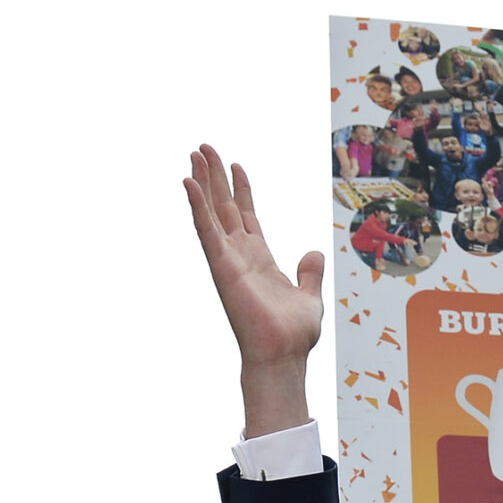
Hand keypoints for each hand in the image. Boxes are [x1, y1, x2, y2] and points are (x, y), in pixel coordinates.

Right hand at [181, 145, 324, 434]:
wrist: (283, 355)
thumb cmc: (293, 336)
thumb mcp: (310, 296)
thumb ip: (310, 273)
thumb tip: (314, 253)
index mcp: (259, 259)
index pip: (246, 216)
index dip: (241, 190)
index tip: (236, 164)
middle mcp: (240, 256)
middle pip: (224, 206)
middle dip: (215, 177)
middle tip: (204, 147)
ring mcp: (228, 259)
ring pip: (211, 212)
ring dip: (202, 182)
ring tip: (194, 153)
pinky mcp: (221, 266)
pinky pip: (206, 230)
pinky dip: (196, 206)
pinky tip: (188, 182)